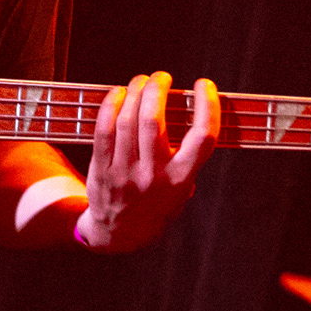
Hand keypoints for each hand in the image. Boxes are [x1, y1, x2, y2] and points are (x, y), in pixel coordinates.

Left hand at [79, 71, 217, 251]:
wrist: (120, 234)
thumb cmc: (156, 202)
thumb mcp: (182, 188)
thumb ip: (187, 156)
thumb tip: (191, 110)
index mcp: (181, 178)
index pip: (203, 136)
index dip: (208, 105)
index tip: (204, 85)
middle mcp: (154, 175)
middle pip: (154, 120)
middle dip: (157, 89)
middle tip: (161, 77)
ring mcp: (125, 172)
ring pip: (127, 121)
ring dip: (135, 92)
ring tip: (141, 81)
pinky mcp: (102, 169)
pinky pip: (103, 129)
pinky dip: (111, 105)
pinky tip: (118, 93)